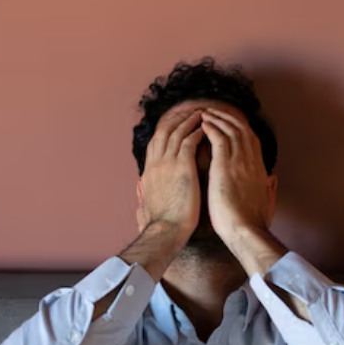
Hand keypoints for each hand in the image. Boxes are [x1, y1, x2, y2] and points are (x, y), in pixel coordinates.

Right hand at [136, 108, 204, 242]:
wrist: (165, 232)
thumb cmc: (160, 225)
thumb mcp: (145, 205)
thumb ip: (142, 194)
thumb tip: (139, 190)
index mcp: (149, 172)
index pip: (155, 143)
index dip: (165, 130)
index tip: (175, 124)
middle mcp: (156, 164)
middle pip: (164, 132)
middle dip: (177, 119)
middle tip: (189, 112)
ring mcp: (168, 164)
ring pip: (177, 132)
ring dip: (189, 121)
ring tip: (200, 114)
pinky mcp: (182, 167)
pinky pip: (189, 141)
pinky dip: (196, 132)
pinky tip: (204, 129)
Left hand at [199, 107, 273, 246]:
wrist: (245, 231)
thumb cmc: (253, 222)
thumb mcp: (268, 202)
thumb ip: (270, 188)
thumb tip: (272, 179)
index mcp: (260, 169)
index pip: (252, 139)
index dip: (240, 127)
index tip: (229, 122)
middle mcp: (251, 161)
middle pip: (242, 129)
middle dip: (227, 117)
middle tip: (214, 111)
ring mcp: (239, 162)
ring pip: (231, 129)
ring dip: (218, 119)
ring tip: (205, 113)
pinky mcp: (225, 166)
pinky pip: (219, 138)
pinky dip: (212, 128)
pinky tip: (203, 124)